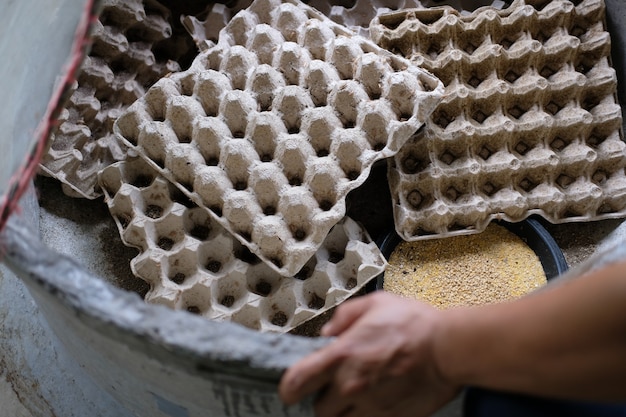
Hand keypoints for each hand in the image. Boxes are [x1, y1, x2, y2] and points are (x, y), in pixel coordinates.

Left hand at [279, 292, 459, 416]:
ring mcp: (371, 407)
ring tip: (357, 395)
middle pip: (319, 409)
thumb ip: (345, 316)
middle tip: (336, 386)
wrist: (449, 348)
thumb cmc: (415, 324)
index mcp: (342, 355)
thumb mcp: (376, 303)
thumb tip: (328, 332)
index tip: (291, 388)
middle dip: (323, 399)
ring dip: (343, 411)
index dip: (289, 388)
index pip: (297, 382)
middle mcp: (351, 385)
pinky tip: (376, 401)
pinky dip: (365, 416)